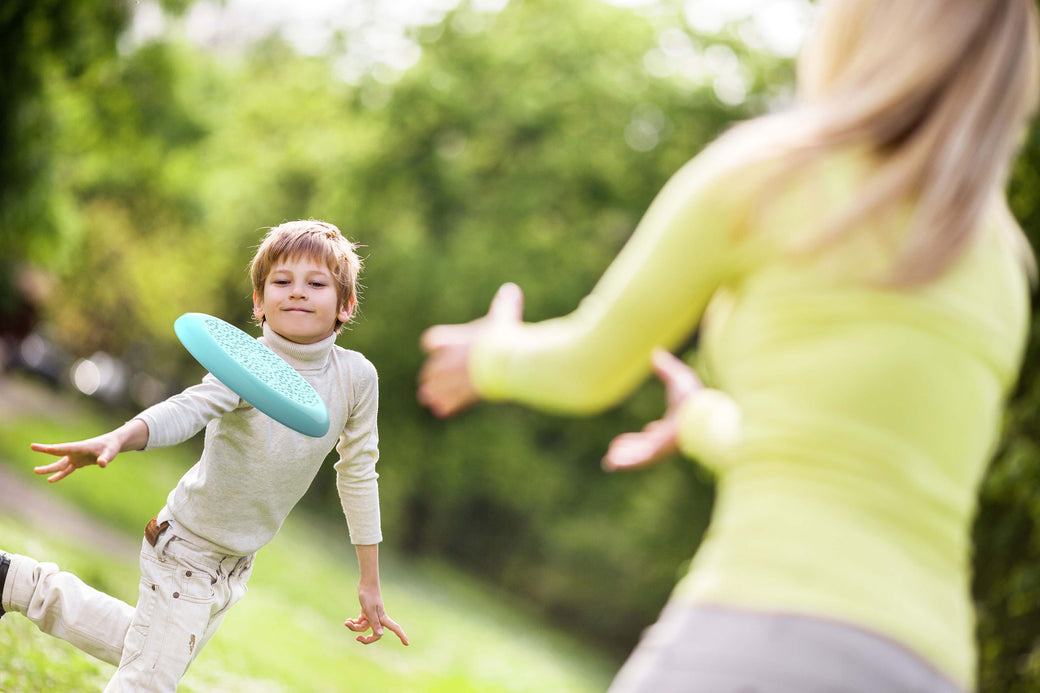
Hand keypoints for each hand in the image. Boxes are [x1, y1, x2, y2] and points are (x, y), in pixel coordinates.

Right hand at [30, 419, 146, 482]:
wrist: (111, 445)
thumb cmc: (111, 447)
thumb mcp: (111, 453)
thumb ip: (105, 458)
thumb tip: (102, 464)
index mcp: (81, 447)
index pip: (67, 447)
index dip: (57, 448)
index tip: (46, 448)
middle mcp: (75, 452)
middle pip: (58, 452)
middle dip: (46, 449)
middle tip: (32, 446)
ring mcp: (75, 457)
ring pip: (60, 464)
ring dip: (49, 468)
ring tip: (36, 470)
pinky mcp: (77, 463)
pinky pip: (66, 470)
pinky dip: (59, 475)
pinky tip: (51, 480)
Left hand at [345, 586, 408, 645]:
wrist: (365, 584)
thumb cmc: (368, 595)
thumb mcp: (370, 610)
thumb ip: (374, 622)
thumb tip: (380, 635)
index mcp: (383, 618)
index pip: (395, 628)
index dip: (401, 636)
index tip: (407, 644)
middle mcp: (378, 619)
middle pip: (374, 634)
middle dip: (365, 638)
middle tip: (357, 638)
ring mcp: (372, 617)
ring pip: (364, 629)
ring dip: (355, 627)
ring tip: (347, 621)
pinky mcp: (366, 614)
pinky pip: (360, 623)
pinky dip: (354, 623)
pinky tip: (348, 620)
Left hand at [417, 283, 523, 417]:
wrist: (506, 361)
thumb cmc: (504, 337)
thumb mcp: (504, 316)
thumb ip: (505, 304)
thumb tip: (512, 289)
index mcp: (452, 341)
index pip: (431, 341)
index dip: (435, 345)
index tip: (438, 347)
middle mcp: (447, 361)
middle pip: (430, 369)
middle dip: (432, 374)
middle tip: (431, 378)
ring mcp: (452, 381)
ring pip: (434, 389)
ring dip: (432, 393)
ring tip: (428, 398)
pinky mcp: (461, 397)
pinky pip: (446, 405)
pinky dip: (444, 407)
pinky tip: (441, 411)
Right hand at [602, 349, 701, 471]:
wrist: (700, 413)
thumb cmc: (693, 398)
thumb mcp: (678, 378)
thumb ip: (666, 368)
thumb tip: (656, 352)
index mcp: (673, 427)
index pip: (659, 434)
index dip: (650, 435)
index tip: (646, 432)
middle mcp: (666, 441)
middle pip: (646, 447)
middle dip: (631, 449)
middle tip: (615, 450)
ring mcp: (661, 450)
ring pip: (638, 457)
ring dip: (623, 458)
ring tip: (608, 462)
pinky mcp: (656, 454)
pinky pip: (636, 461)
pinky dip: (623, 462)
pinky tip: (611, 463)